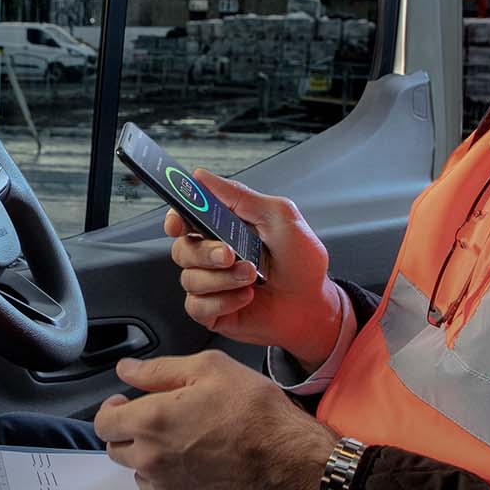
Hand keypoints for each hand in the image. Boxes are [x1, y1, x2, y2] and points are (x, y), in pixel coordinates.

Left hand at [92, 350, 337, 489]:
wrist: (290, 459)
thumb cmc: (253, 409)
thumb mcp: (210, 368)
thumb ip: (158, 370)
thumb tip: (125, 370)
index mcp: (150, 422)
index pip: (103, 423)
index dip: (113, 410)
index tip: (127, 404)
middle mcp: (150, 461)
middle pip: (117, 450)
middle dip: (131, 434)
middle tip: (160, 422)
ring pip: (140, 476)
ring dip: (150, 461)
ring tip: (184, 446)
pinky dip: (174, 484)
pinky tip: (199, 469)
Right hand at [165, 169, 346, 366]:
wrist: (314, 304)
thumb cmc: (301, 262)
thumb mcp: (279, 217)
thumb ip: (240, 196)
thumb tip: (203, 177)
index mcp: (223, 229)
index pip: (185, 218)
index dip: (175, 218)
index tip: (177, 223)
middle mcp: (212, 256)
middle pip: (181, 249)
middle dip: (205, 252)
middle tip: (230, 254)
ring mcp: (211, 284)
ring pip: (190, 279)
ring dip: (223, 279)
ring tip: (252, 276)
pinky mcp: (213, 312)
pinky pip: (198, 306)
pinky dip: (223, 301)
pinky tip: (245, 297)